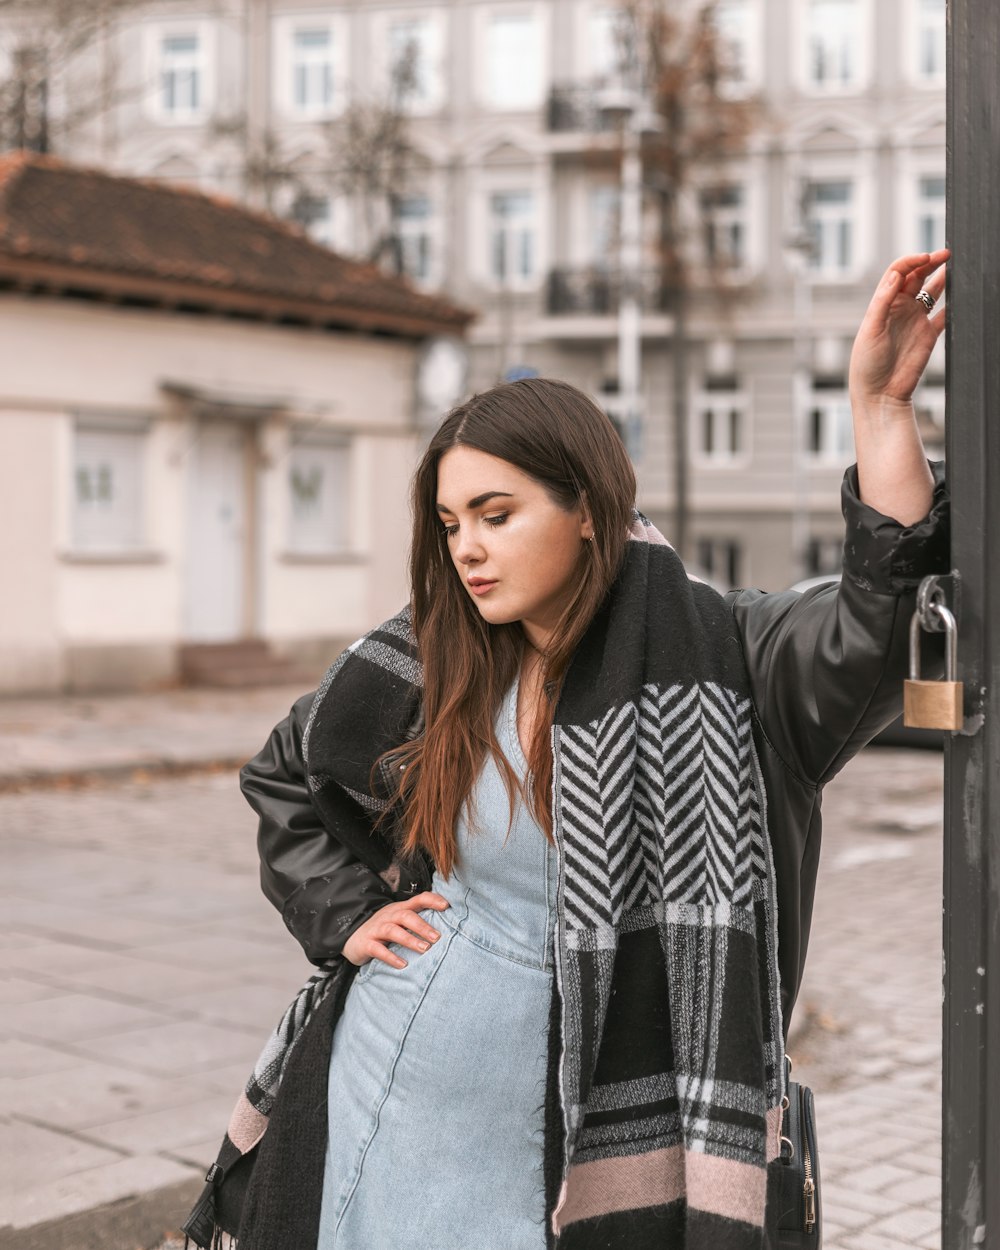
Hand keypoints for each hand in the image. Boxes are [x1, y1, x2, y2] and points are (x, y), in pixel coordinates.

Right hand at [342, 892, 449, 968]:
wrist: (350, 936)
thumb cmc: (382, 930)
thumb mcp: (399, 921)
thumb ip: (417, 922)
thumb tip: (446, 928)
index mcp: (399, 909)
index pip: (417, 900)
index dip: (432, 900)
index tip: (447, 906)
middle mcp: (389, 916)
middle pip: (406, 916)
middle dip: (422, 926)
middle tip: (437, 937)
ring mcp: (376, 929)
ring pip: (393, 930)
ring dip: (410, 940)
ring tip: (425, 949)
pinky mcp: (366, 943)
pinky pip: (378, 949)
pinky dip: (391, 957)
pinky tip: (403, 965)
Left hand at [849, 249, 948, 408]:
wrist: (879, 394)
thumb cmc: (866, 365)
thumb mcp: (871, 330)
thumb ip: (883, 301)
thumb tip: (896, 274)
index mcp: (882, 304)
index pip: (898, 273)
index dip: (911, 261)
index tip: (926, 257)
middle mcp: (900, 309)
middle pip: (917, 277)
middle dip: (930, 262)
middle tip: (946, 254)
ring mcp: (916, 320)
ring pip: (933, 291)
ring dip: (943, 277)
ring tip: (956, 264)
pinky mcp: (929, 335)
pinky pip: (945, 314)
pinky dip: (954, 303)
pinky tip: (962, 292)